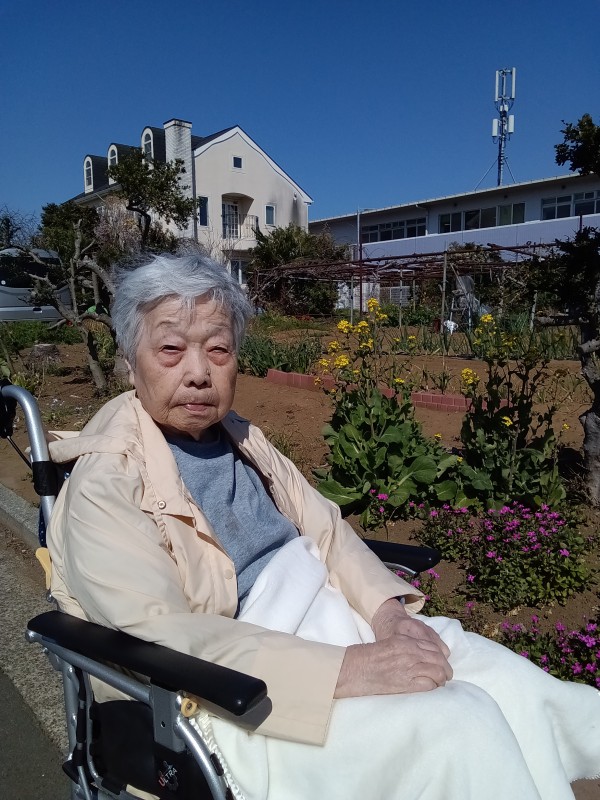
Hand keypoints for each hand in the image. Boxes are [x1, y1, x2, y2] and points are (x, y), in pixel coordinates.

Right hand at [334, 599, 451, 698]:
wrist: (357, 668)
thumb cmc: (371, 657)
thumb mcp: (391, 644)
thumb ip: (408, 647)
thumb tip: (423, 656)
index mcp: (406, 641)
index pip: (433, 648)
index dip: (442, 657)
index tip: (443, 663)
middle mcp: (411, 653)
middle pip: (438, 660)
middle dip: (446, 668)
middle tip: (447, 675)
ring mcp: (409, 668)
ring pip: (437, 672)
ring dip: (442, 679)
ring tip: (441, 683)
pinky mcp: (406, 683)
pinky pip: (428, 685)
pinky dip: (433, 687)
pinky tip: (432, 688)